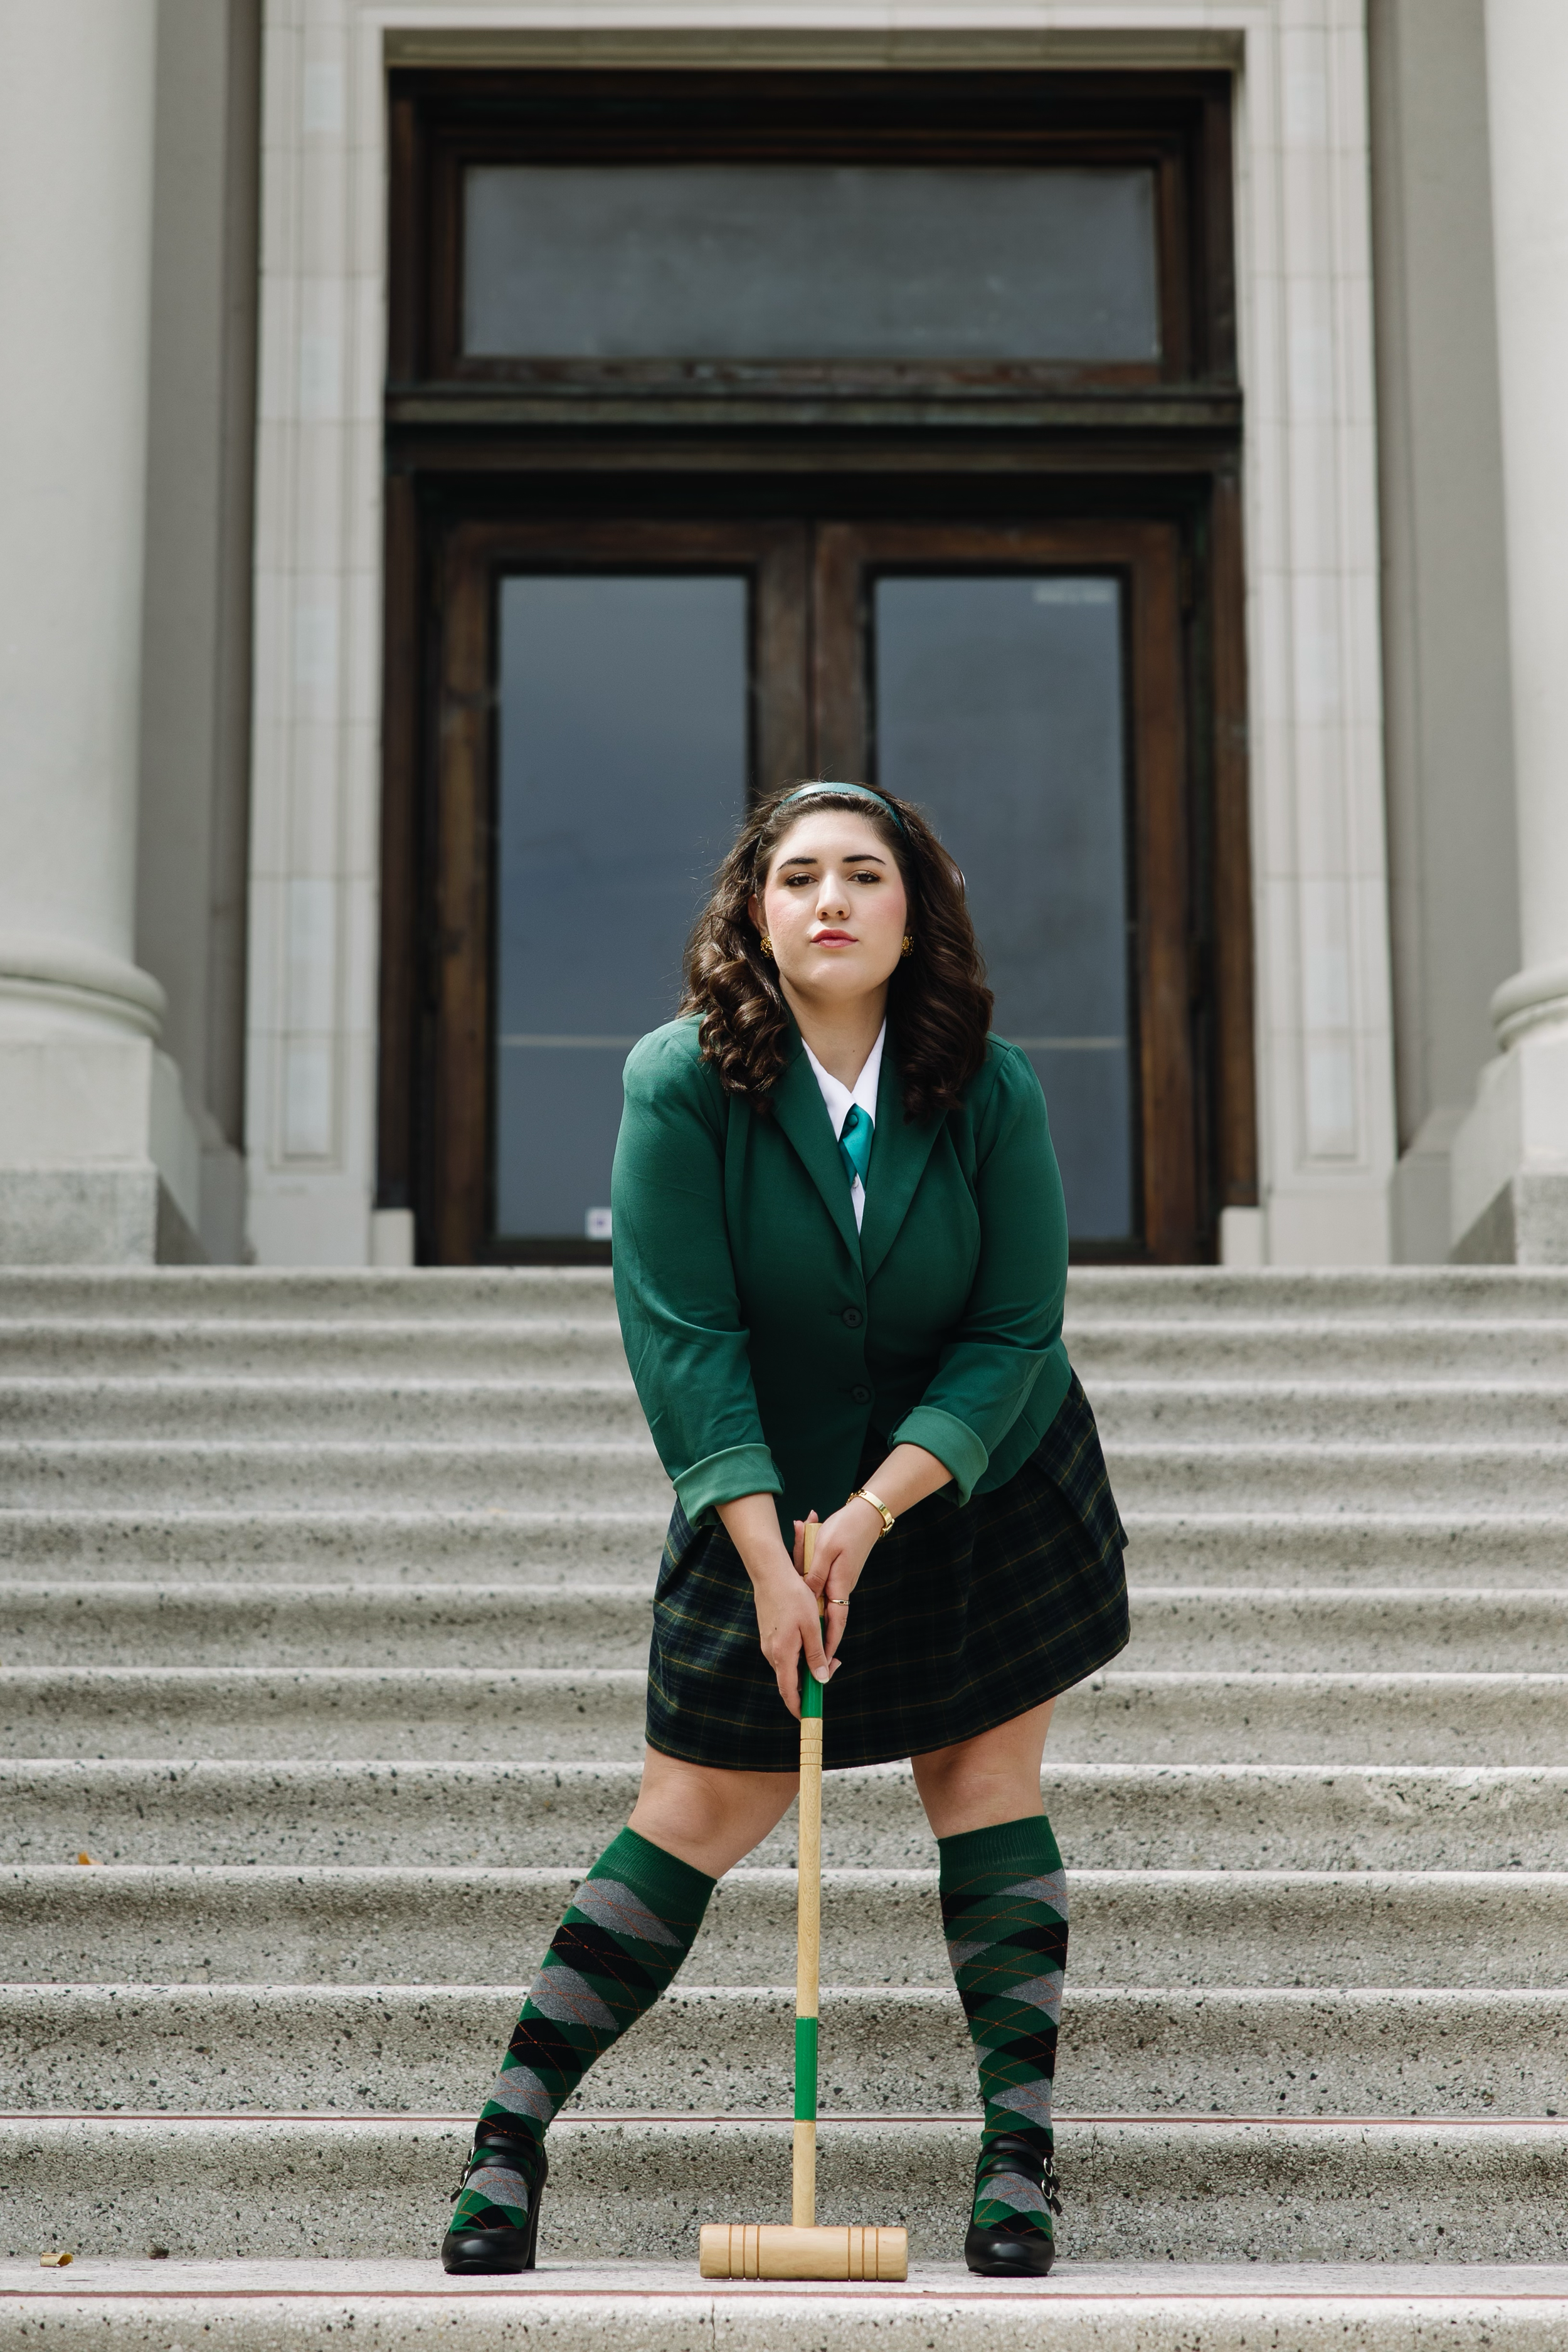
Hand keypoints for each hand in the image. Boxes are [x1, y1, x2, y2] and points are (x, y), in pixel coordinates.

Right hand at [750, 1541, 834, 1719]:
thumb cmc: (794, 1597)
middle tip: (835, 1665)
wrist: (770, 1574)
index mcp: (782, 1654)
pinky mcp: (769, 1635)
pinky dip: (800, 1655)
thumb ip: (816, 1655)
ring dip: (808, 1665)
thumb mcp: (811, 1626)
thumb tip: (821, 1679)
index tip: (808, 1716)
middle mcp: (771, 1653)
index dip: (799, 1707)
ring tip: (828, 1651)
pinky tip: (813, 1640)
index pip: (788, 1691)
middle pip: (791, 1680)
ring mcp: (768, 1644)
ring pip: (789, 1666)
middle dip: (812, 1681)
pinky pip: (785, 1654)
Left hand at [794, 1498, 880, 1663]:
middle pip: (829, 1619)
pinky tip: (804, 1602)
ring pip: (824, 1605)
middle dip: (820, 1642)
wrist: (865, 1515)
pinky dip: (813, 1598)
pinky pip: (823, 1591)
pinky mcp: (838, 1575)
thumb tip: (805, 1596)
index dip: (828, 1644)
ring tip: (804, 1642)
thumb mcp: (825, 1549)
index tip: (823, 1664)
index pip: (834, 1623)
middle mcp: (842, 1588)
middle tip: (811, 1662)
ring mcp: (841, 1582)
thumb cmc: (845, 1529)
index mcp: (840, 1585)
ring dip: (814, 1620)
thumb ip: (815, 1573)